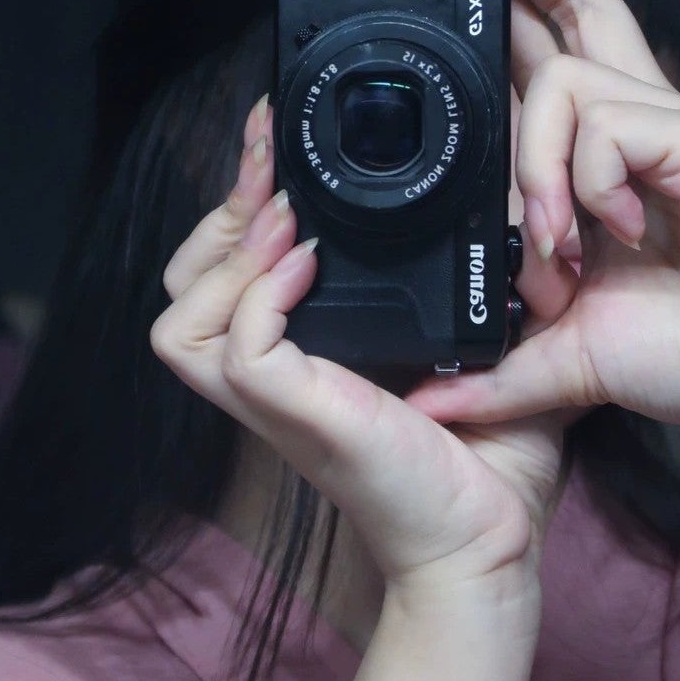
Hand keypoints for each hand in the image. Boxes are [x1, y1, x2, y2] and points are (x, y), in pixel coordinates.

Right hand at [151, 98, 575, 601]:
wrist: (494, 540)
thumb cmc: (486, 456)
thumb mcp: (474, 339)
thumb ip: (471, 272)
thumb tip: (499, 192)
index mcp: (302, 350)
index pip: (226, 267)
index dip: (237, 203)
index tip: (273, 140)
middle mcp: (273, 372)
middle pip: (183, 282)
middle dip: (222, 210)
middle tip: (270, 158)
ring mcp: (275, 399)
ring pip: (181, 319)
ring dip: (226, 255)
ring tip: (284, 217)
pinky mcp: (295, 414)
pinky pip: (239, 347)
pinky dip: (263, 296)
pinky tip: (308, 263)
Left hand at [407, 0, 679, 447]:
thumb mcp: (565, 350)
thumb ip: (497, 360)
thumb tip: (432, 392)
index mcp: (611, 152)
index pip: (557, 47)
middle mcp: (642, 122)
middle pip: (581, 3)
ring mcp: (675, 127)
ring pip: (565, 82)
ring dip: (535, 165)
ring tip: (554, 244)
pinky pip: (611, 127)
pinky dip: (591, 183)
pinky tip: (619, 233)